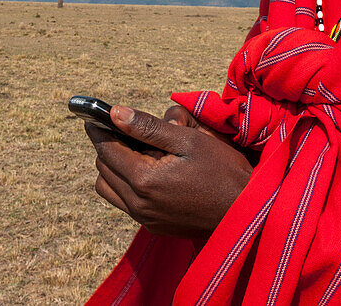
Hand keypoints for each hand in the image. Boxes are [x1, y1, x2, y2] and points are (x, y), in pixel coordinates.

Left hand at [87, 105, 253, 238]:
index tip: (93, 117)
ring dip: (113, 169)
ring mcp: (145, 219)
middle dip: (108, 147)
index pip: (107, 151)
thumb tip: (115, 113)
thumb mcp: (188, 140)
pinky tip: (149, 172)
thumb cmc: (222, 170)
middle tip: (123, 130)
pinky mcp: (154, 226)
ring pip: (108, 189)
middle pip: (103, 170)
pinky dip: (126, 185)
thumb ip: (148, 126)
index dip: (98, 130)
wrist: (246, 211)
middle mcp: (138, 204)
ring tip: (135, 152)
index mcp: (144, 179)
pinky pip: (125, 203)